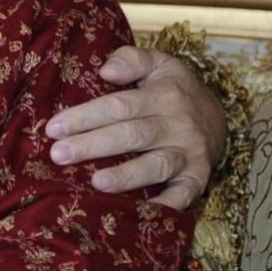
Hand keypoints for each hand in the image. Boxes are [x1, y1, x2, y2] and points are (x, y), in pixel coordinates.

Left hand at [45, 45, 226, 210]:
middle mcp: (178, 124)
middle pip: (131, 135)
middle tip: (58, 155)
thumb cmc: (175, 88)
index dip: (85, 116)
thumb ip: (132, 60)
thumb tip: (106, 70)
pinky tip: (141, 212)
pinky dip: (166, 205)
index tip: (53, 128)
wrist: (218, 116)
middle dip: (92, 146)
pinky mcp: (199, 177)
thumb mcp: (159, 63)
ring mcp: (190, 153)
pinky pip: (184, 194)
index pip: (119, 105)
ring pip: (155, 165)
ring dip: (126, 176)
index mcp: (164, 95)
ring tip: (95, 182)